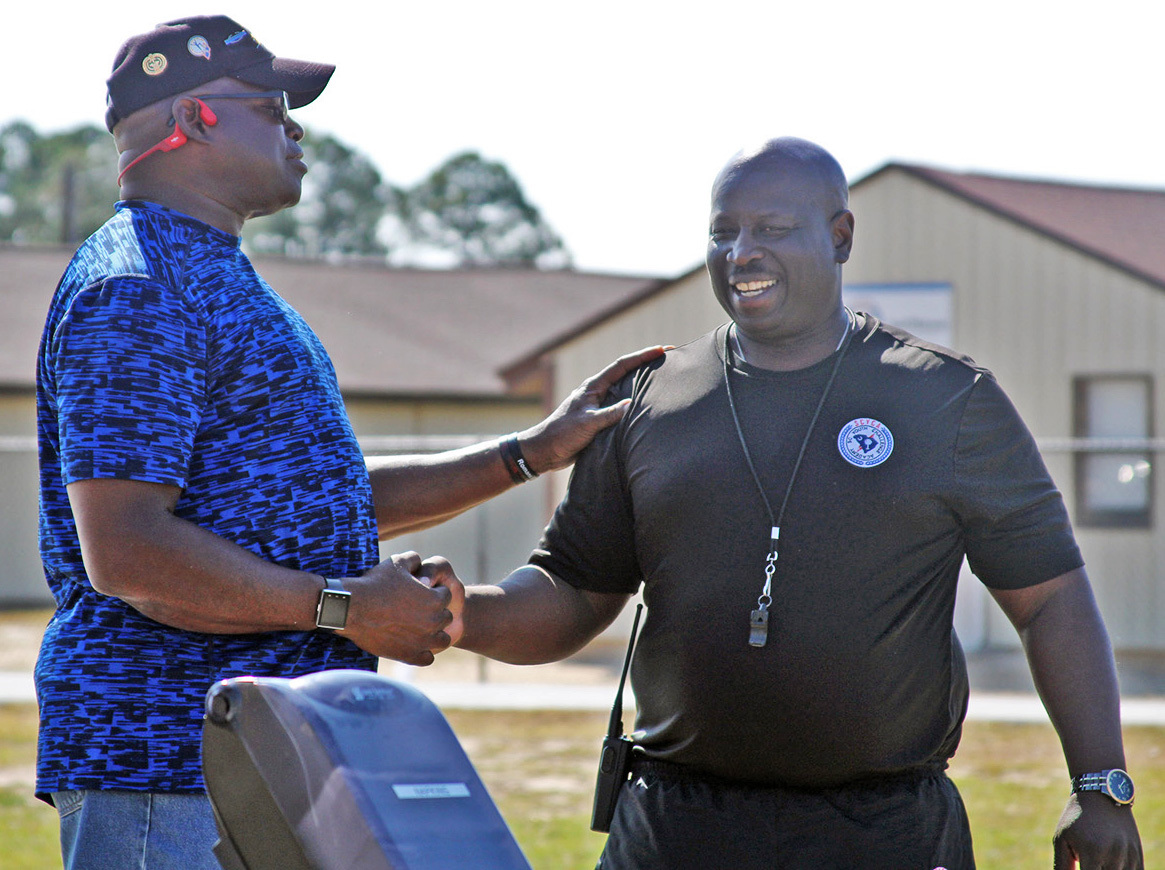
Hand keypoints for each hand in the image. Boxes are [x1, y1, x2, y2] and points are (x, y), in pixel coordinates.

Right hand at [340, 551, 461, 665]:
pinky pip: (427, 659)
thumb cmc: (374, 584)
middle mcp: (434, 621)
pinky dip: (423, 653)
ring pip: (442, 640)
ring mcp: (423, 641)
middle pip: (446, 617)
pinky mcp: (410, 656)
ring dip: (434, 634)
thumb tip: (420, 561)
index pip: (446, 596)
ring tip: (418, 629)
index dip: (434, 592)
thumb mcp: (397, 562)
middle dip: (435, 613)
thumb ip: (414, 559)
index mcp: (435, 598)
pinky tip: (411, 645)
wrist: (351, 608)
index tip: (420, 593)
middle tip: (416, 610)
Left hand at [518, 345, 666, 472]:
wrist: (544, 451)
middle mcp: (596, 392)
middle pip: (626, 374)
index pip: (621, 366)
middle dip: (646, 366)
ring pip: (624, 391)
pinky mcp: (598, 419)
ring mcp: (598, 405)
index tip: (662, 350)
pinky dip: (635, 405)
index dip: (642, 356)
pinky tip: (647, 408)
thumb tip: (631, 404)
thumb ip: (608, 414)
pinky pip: (621, 408)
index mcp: (593, 387)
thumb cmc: (561, 434)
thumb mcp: (587, 424)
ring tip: (663, 381)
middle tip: (668, 361)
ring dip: (642, 385)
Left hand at [1053, 792, 1141, 868]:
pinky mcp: (1137, 854)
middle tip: (1089, 861)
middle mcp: (1114, 854)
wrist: (1101, 795)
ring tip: (1098, 859)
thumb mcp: (1062, 838)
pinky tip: (1109, 864)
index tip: (1080, 867)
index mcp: (1092, 851)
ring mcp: (1129, 855)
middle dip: (1096, 869)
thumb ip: (1062, 865)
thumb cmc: (1076, 818)